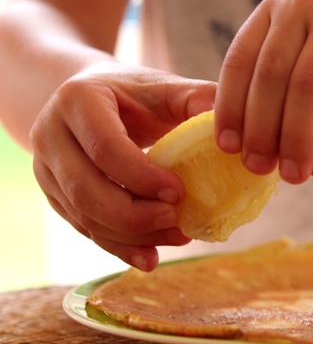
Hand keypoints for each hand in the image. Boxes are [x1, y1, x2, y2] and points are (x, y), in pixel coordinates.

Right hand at [30, 64, 216, 270]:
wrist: (91, 98)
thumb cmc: (137, 94)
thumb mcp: (166, 86)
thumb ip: (200, 99)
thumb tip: (236, 130)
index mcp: (78, 100)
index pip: (105, 148)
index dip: (142, 177)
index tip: (180, 193)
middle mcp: (51, 134)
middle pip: (86, 190)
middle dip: (135, 216)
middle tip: (179, 222)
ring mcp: (46, 167)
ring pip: (82, 215)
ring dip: (131, 236)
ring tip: (177, 237)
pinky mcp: (54, 194)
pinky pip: (82, 227)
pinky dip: (118, 246)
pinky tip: (150, 257)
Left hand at [214, 0, 312, 183]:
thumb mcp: (310, 49)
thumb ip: (279, 81)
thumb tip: (245, 140)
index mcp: (275, 11)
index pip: (240, 61)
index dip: (230, 107)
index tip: (227, 147)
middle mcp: (301, 7)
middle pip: (271, 77)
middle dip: (261, 129)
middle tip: (258, 168)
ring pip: (306, 89)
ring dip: (296, 139)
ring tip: (293, 174)